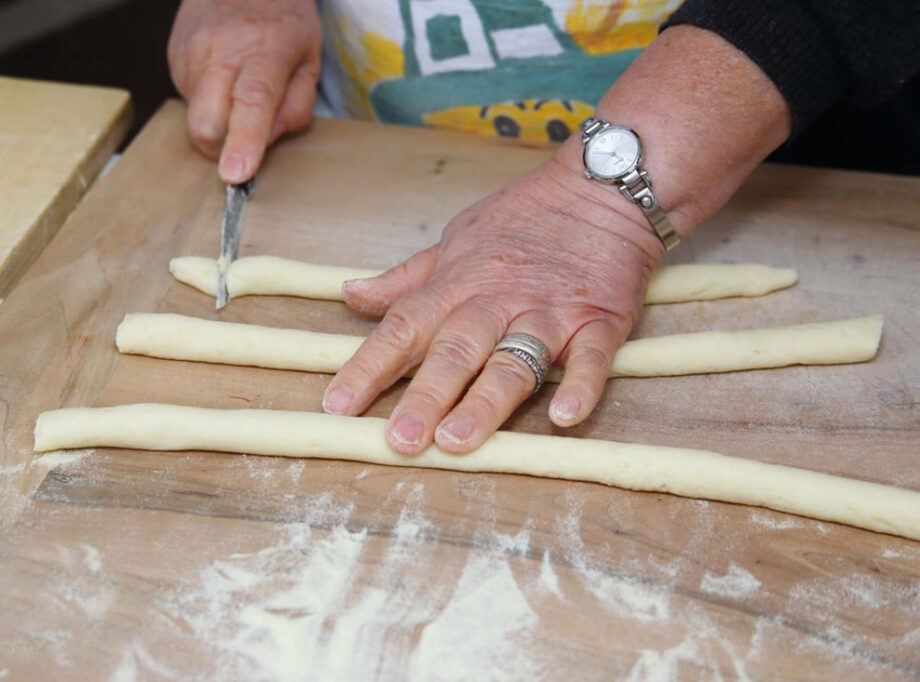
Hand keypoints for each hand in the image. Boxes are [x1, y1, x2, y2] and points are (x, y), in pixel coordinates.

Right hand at [167, 0, 321, 181]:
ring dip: (216, 119)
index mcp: (266, 51)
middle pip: (206, 124)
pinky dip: (206, 100)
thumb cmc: (282, 20)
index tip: (234, 174)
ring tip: (235, 88)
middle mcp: (222, 51)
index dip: (243, 142)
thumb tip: (265, 146)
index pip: (252, 102)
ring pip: (194, 117)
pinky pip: (186, 99)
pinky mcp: (174, 56)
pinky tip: (221, 76)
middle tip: (243, 138)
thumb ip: (295, 109)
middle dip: (222, 147)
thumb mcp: (310, 61)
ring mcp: (192, 53)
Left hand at [324, 157, 665, 453]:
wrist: (602, 185)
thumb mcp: (455, 240)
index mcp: (457, 284)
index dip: (369, 367)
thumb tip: (351, 295)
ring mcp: (550, 312)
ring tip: (458, 440)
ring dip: (485, 402)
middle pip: (454, 352)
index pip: (403, 328)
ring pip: (513, 361)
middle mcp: (497, 301)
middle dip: (425, 396)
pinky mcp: (600, 320)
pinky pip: (591, 357)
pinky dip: (579, 385)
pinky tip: (564, 416)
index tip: (338, 405)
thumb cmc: (523, 217)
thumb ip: (407, 279)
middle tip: (400, 440)